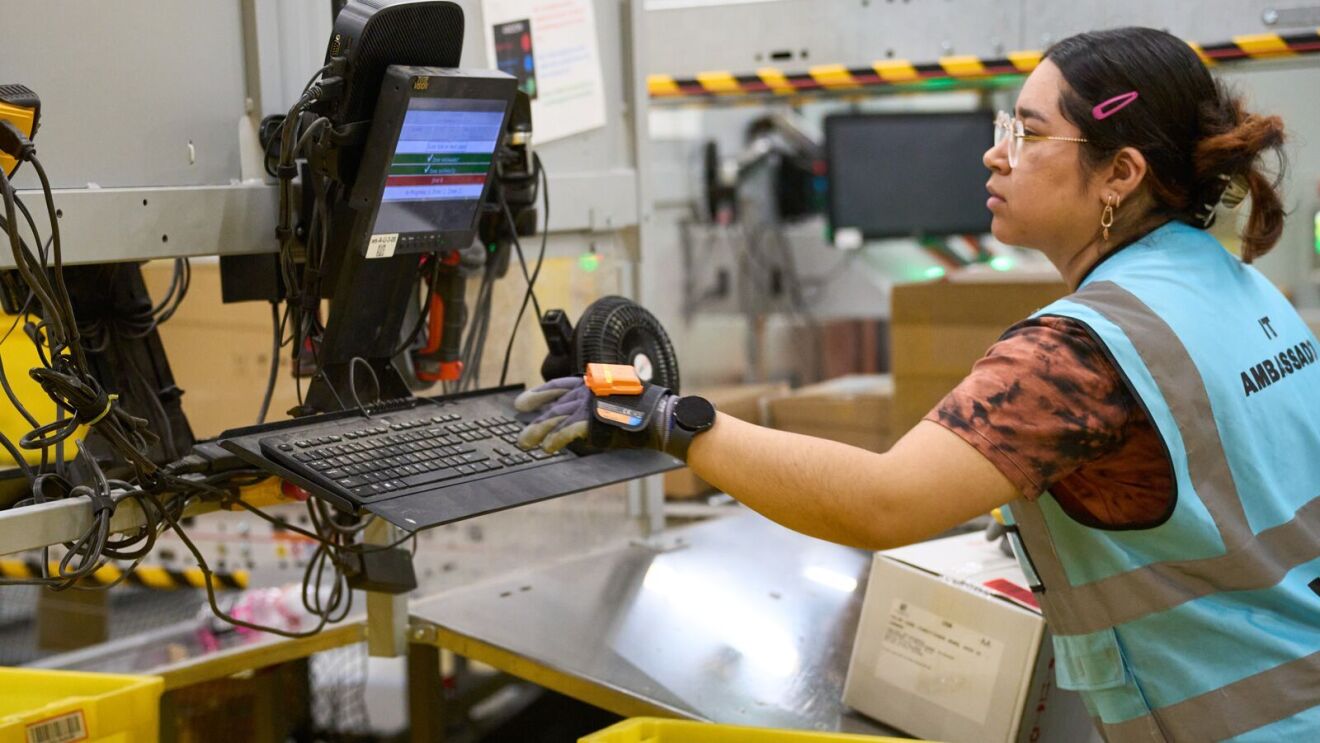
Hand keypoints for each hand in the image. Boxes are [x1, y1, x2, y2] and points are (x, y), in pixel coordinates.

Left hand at [513, 376, 676, 454]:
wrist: (660, 417)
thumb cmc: (643, 412)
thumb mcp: (616, 401)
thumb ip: (597, 406)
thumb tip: (581, 421)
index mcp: (593, 384)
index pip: (559, 385)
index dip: (539, 393)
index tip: (522, 402)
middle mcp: (588, 391)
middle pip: (554, 403)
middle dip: (534, 416)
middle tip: (519, 429)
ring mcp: (590, 403)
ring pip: (557, 416)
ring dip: (539, 431)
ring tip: (526, 443)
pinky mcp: (594, 418)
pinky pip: (569, 430)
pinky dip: (557, 439)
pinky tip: (548, 448)